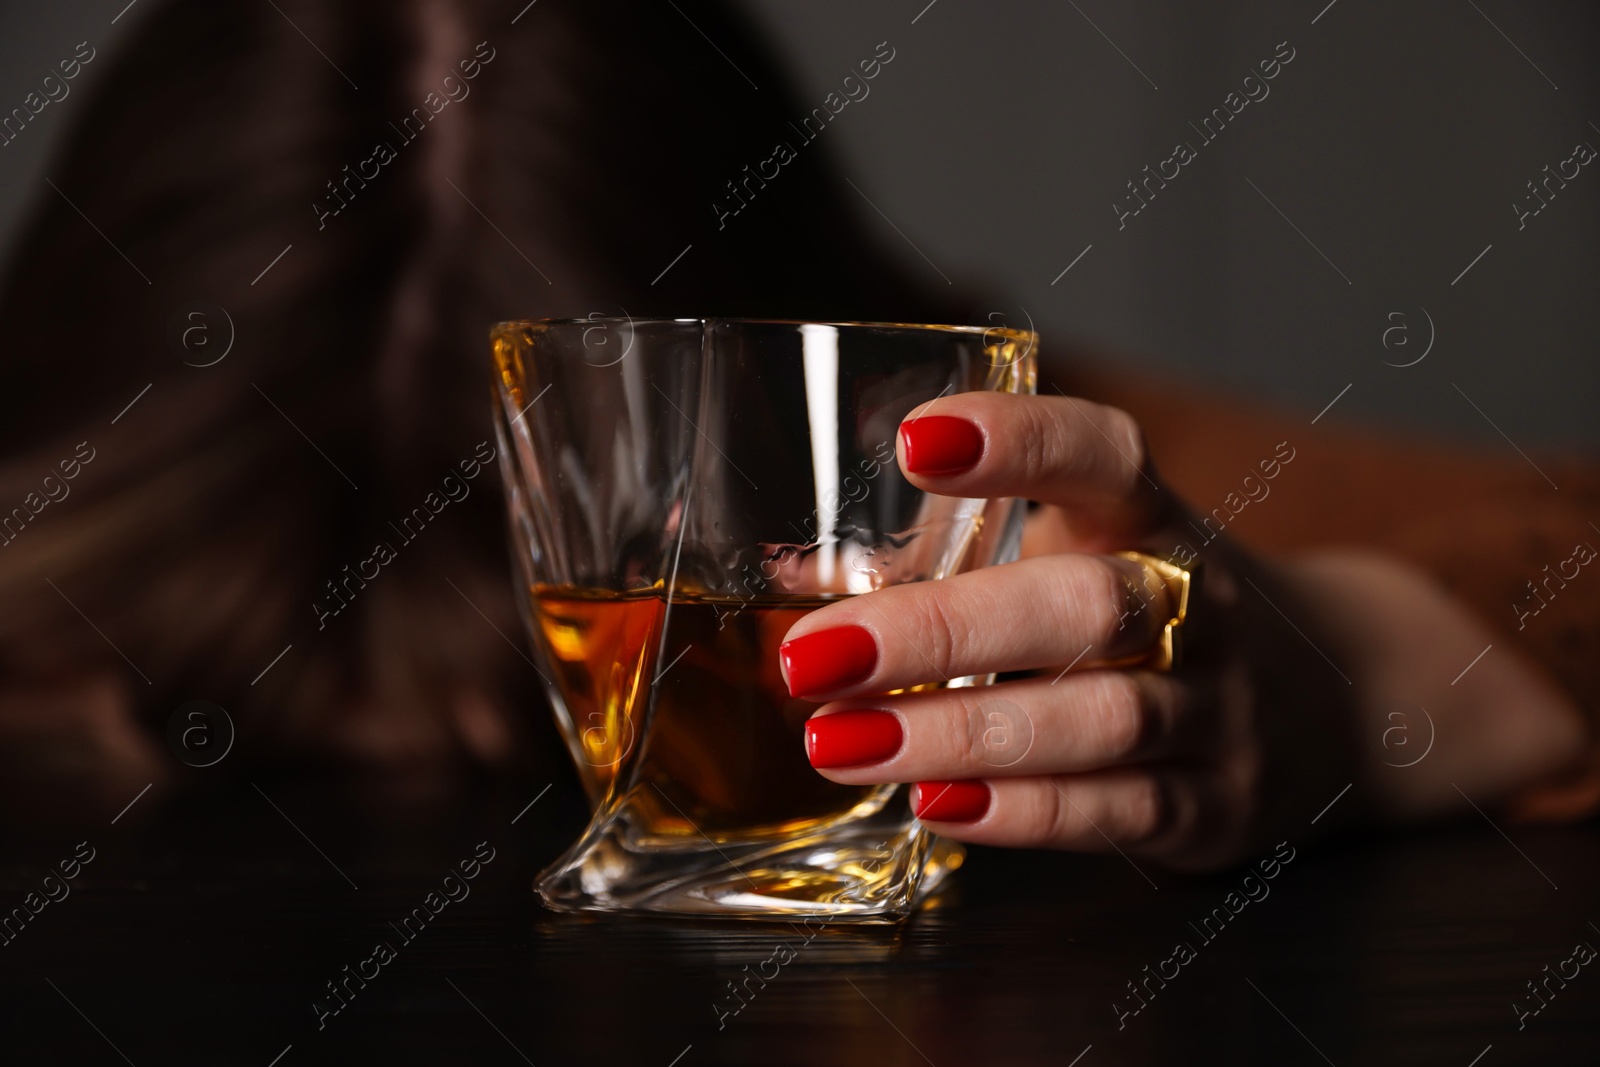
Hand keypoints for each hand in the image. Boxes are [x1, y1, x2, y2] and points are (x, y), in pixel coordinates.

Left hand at [780, 392, 1586, 869]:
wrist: (1333, 699)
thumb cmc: (1147, 610)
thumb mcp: (1079, 554)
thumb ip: (951, 558)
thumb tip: (783, 576)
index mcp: (1152, 517)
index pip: (1104, 456)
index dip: (1021, 440)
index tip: (917, 439)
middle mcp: (1199, 604)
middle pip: (1086, 605)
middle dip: (944, 631)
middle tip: (816, 656)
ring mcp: (1218, 709)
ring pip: (1101, 717)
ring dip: (963, 733)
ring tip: (843, 745)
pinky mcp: (1217, 805)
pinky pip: (1121, 811)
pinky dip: (1024, 812)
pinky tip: (933, 804)